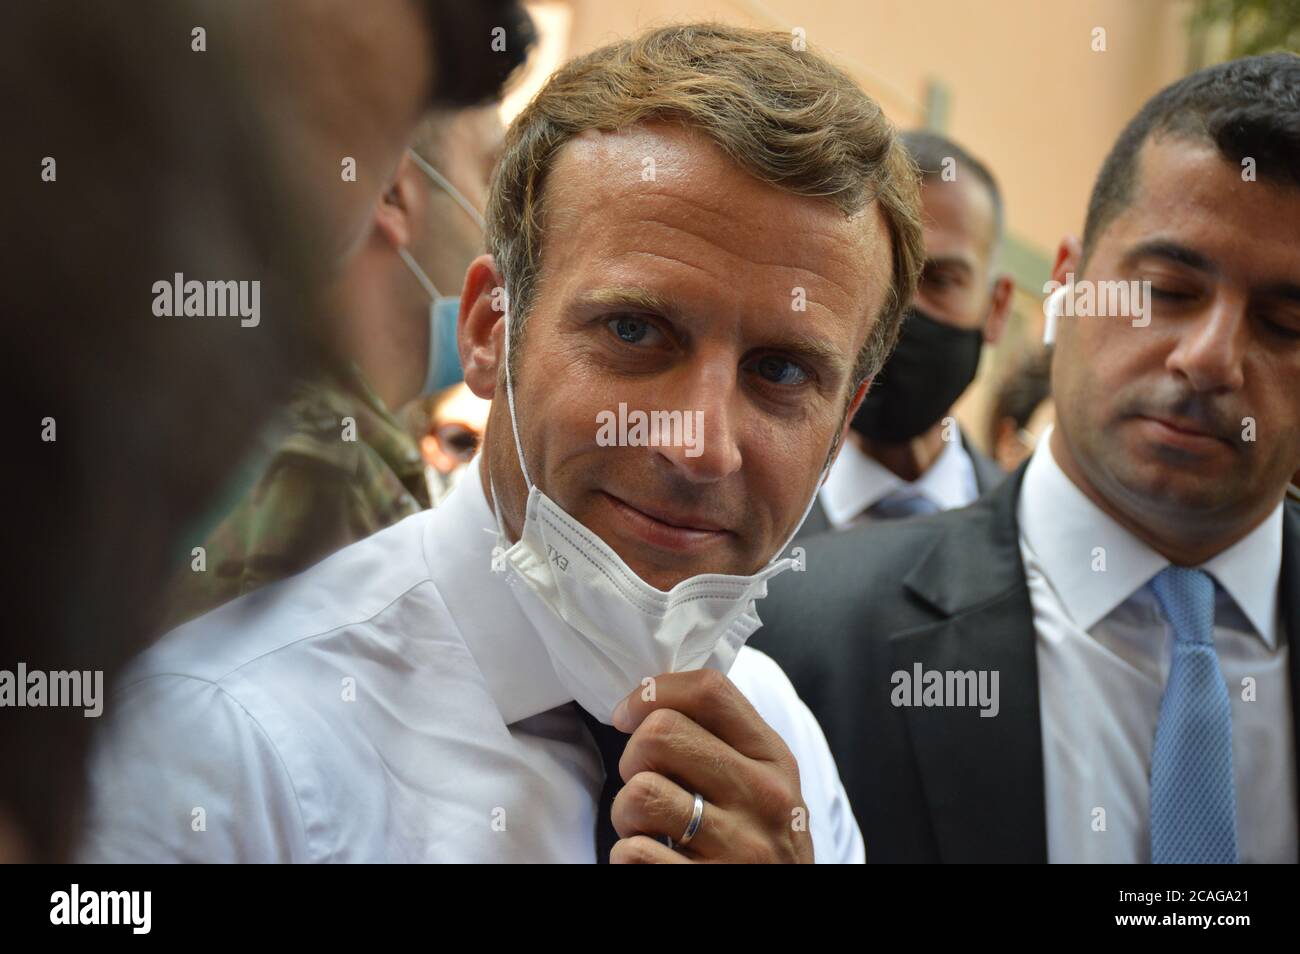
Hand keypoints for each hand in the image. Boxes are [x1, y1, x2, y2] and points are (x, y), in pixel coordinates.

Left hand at [606, 668, 813, 862]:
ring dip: (625, 812)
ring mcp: (740, 845)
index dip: (653, 693)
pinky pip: (635, 852)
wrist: (790, 908)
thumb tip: (649, 702)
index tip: (627, 716)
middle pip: (661, 732)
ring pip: (640, 792)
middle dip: (632, 756)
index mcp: (774, 759)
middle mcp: (763, 796)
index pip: (710, 691)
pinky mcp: (710, 882)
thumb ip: (725, 742)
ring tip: (646, 826)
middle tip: (643, 782)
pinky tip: (652, 860)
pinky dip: (627, 856)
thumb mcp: (766, 784)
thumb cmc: (762, 842)